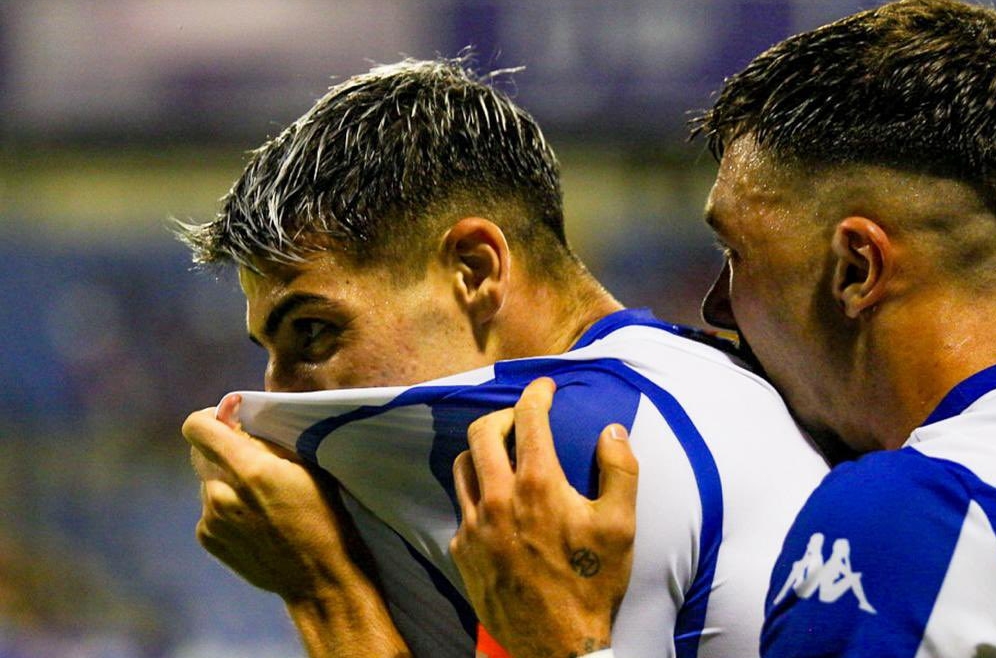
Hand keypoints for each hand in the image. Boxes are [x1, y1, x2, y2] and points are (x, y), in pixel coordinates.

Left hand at [182, 394, 410, 657]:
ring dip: (227, 481)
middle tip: (256, 462)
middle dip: (225, 450)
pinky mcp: (208, 538)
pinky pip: (209, 508)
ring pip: (208, 482)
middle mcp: (220, 494)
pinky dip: (227, 507)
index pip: (197, 427)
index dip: (210, 417)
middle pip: (201, 453)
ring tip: (262, 499)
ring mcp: (210, 520)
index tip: (230, 420)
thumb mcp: (306, 468)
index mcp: (249, 470)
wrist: (320, 578)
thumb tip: (234, 415)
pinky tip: (256, 521)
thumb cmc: (324, 516)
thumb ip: (266, 441)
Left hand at [449, 378, 638, 657]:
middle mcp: (497, 499)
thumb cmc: (591, 584)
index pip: (528, 419)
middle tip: (521, 418)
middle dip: (502, 415)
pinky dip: (478, 493)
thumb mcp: (620, 526)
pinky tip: (497, 504)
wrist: (557, 643)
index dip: (536, 394)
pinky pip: (461, 507)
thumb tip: (612, 430)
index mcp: (537, 485)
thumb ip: (620, 469)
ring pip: (462, 467)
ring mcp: (473, 526)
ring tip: (501, 452)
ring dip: (481, 450)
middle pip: (482, 433)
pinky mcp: (462, 551)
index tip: (544, 387)